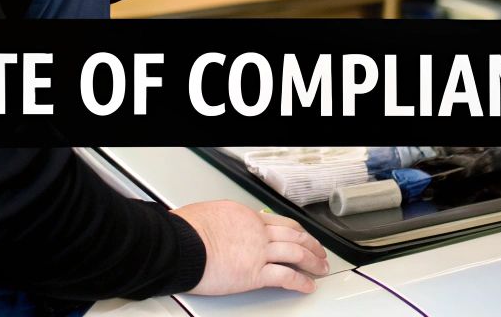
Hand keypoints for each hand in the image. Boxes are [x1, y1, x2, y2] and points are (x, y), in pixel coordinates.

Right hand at [172, 200, 328, 294]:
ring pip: (296, 253)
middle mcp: (257, 231)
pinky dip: (301, 281)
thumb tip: (219, 226)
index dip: (294, 230)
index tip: (300, 235)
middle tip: (319, 251)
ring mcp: (258, 252)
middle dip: (311, 244)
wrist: (180, 245)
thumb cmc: (185, 231)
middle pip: (294, 235)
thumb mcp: (208, 214)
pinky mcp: (255, 274)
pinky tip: (307, 285)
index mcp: (246, 216)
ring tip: (320, 268)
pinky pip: (286, 276)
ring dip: (312, 261)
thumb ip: (222, 221)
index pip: (278, 221)